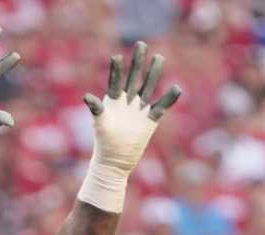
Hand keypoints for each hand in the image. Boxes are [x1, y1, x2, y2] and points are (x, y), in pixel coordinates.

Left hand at [78, 41, 183, 212]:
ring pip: (148, 87)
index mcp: (114, 101)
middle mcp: (128, 102)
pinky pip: (161, 107)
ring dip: (154, 73)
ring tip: (159, 57)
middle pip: (134, 78)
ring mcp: (140, 110)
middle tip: (141, 44)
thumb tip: (87, 97)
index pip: (116, 81)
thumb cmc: (104, 142)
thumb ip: (96, 108)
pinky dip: (169, 99)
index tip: (117, 56)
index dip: (116, 69)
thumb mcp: (100, 124)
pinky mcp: (150, 120)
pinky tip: (177, 88)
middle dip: (138, 62)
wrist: (115, 161)